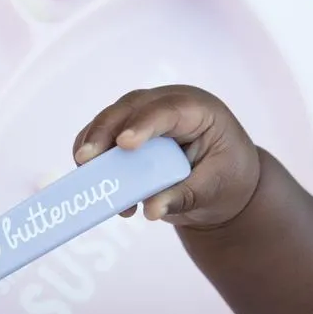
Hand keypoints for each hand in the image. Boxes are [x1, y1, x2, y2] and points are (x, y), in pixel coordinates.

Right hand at [73, 85, 259, 227]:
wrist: (224, 180)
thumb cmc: (227, 178)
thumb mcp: (213, 190)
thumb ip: (182, 197)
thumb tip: (150, 209)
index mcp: (198, 110)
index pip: (167, 110)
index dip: (143, 124)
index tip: (124, 144)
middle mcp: (167, 104)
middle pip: (129, 108)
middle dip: (104, 133)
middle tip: (85, 160)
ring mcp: (145, 113)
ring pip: (110, 120)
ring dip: (95, 150)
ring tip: (91, 183)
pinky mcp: (128, 129)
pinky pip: (103, 138)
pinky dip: (95, 161)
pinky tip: (97, 186)